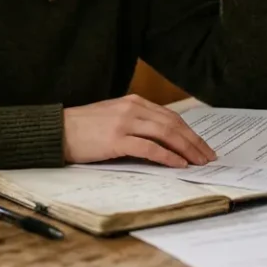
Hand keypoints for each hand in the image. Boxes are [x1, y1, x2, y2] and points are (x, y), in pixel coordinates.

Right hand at [62, 95, 216, 167]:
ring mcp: (125, 123)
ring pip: (166, 134)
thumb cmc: (84, 128)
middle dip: (194, 142)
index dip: (190, 132)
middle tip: (208, 156)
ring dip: (186, 149)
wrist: (57, 130)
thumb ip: (137, 122)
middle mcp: (133, 108)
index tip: (202, 145)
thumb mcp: (114, 117)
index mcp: (135, 102)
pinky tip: (178, 164)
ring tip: (198, 162)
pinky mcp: (116, 139)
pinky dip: (167, 156)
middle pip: (173, 124)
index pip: (171, 116)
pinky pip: (149, 148)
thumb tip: (162, 140)